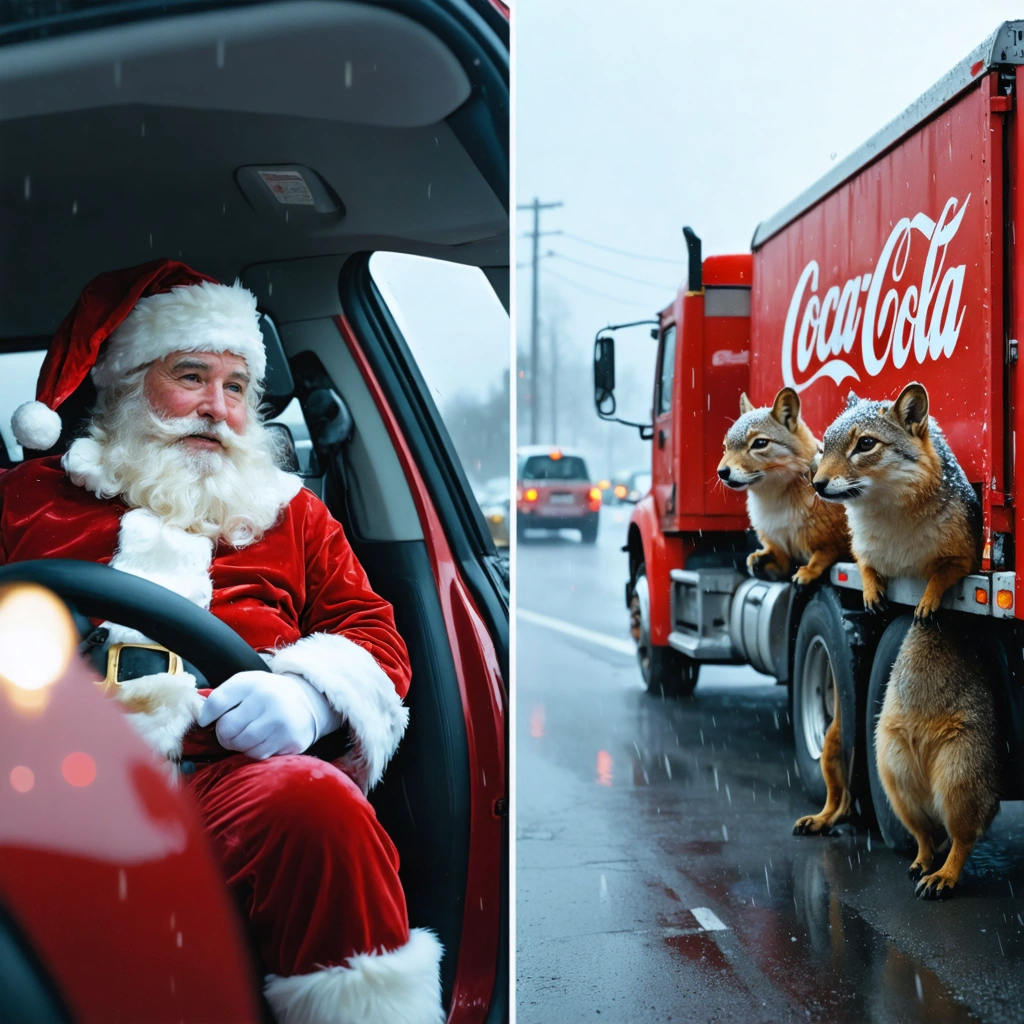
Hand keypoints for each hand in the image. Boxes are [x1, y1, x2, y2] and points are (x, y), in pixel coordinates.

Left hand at [197, 670, 321, 758]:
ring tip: (248, 735)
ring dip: (240, 745)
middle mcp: (268, 699)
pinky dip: (255, 751)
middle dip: (224, 735)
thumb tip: (202, 720)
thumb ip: (221, 697)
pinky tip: (263, 740)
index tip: (206, 721)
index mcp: (252, 683)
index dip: (206, 717)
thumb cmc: (267, 694)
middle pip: (226, 729)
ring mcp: (281, 721)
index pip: (216, 703)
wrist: (308, 700)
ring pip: (242, 745)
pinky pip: (259, 755)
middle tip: (233, 731)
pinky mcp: (291, 740)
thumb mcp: (245, 685)